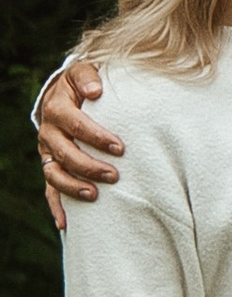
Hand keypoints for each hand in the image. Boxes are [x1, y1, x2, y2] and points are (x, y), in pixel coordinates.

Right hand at [36, 58, 117, 227]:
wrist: (64, 92)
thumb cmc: (83, 82)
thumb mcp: (84, 71)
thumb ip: (89, 76)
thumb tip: (96, 90)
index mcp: (57, 108)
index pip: (74, 124)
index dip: (95, 136)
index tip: (119, 147)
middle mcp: (48, 132)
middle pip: (63, 153)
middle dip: (88, 165)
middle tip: (114, 175)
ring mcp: (47, 152)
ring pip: (53, 174)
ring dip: (72, 187)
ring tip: (95, 196)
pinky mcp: (51, 166)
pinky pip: (50, 190)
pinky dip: (56, 207)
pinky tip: (66, 225)